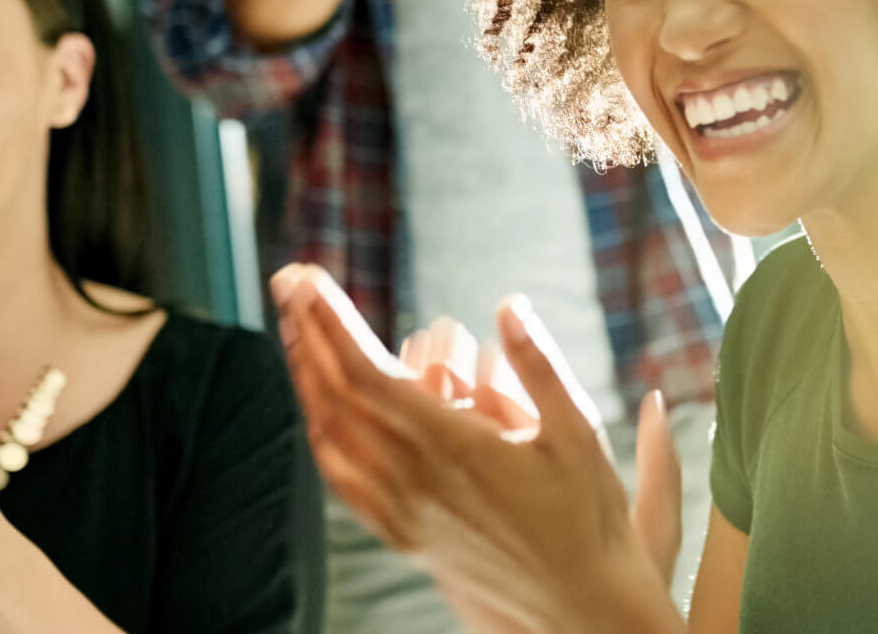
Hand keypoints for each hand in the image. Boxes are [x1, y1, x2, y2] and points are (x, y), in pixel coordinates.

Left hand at [271, 264, 684, 631]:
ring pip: (332, 436)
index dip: (330, 320)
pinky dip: (322, 436)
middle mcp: (416, 481)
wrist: (580, 605)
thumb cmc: (588, 517)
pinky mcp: (405, 537)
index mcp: (454, 447)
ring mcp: (404, 513)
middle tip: (289, 282)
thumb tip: (508, 305)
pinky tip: (320, 413)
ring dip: (307, 377)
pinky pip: (344, 482)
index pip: (368, 372)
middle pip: (338, 395)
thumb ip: (540, 366)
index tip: (307, 276)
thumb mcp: (579, 432)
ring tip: (297, 331)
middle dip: (309, 331)